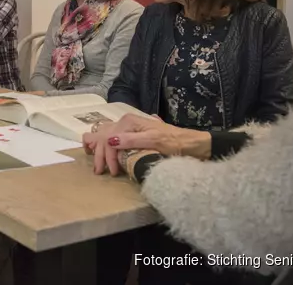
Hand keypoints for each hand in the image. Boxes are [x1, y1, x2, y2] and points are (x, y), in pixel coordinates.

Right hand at [82, 114, 210, 175]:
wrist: (192, 143)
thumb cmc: (174, 142)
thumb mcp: (153, 141)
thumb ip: (131, 140)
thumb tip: (109, 141)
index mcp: (128, 121)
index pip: (108, 139)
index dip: (106, 156)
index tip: (112, 172)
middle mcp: (126, 122)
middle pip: (104, 137)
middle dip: (99, 154)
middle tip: (99, 172)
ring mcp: (130, 128)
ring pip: (106, 136)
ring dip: (100, 150)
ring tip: (100, 165)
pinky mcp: (134, 134)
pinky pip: (114, 139)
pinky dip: (108, 148)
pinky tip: (107, 155)